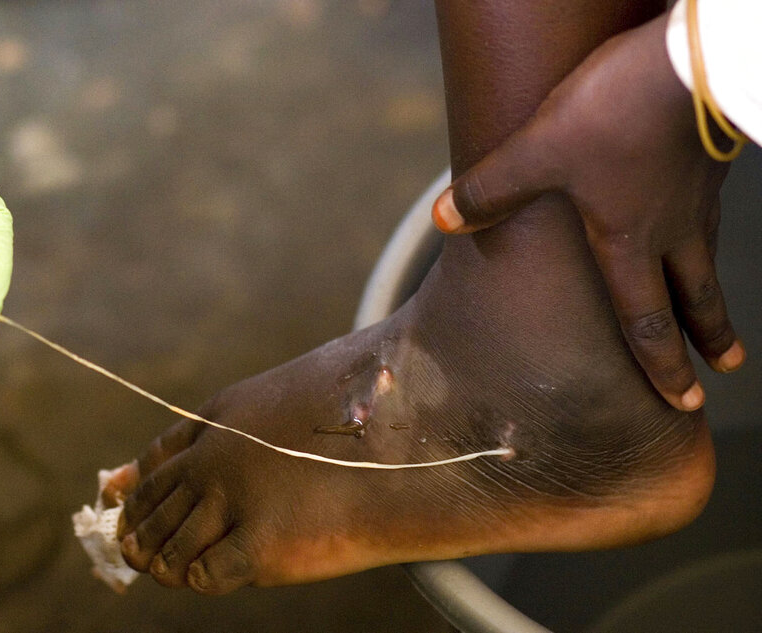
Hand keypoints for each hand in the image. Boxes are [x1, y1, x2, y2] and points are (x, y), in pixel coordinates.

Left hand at [430, 13, 742, 411]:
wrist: (687, 60)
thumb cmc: (613, 112)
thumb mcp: (537, 151)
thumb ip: (492, 189)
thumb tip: (446, 218)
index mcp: (629, 242)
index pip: (647, 319)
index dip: (663, 364)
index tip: (682, 401)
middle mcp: (672, 229)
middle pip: (695, 297)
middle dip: (706, 339)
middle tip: (721, 369)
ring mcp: (697, 196)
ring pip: (709, 257)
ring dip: (714, 293)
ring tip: (721, 315)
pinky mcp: (710, 159)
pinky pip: (708, 212)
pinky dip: (706, 234)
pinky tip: (699, 219)